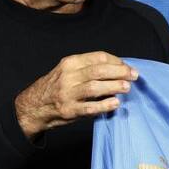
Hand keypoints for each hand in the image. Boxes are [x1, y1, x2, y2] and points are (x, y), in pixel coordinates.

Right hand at [15, 52, 138, 136]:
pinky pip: (90, 108)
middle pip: (99, 70)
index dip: (116, 61)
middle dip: (120, 72)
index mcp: (70, 63)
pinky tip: (115, 103)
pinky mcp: (69, 111)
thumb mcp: (67, 70)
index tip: (127, 66)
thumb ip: (87, 68)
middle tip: (134, 75)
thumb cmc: (56, 87)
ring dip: (114, 86)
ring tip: (127, 87)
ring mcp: (68, 94)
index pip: (98, 57)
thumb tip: (117, 68)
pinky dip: (105, 105)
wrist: (34, 106)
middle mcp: (68, 77)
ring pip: (95, 87)